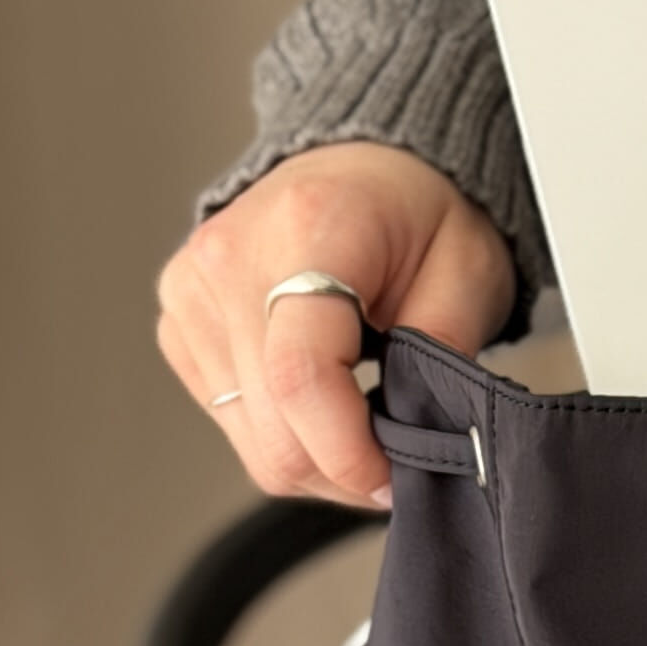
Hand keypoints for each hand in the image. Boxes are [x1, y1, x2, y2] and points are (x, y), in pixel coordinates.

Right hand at [156, 143, 517, 507]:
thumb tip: (422, 444)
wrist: (367, 167)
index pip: (299, 377)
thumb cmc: (420, 212)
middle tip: (396, 460)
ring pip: (250, 441)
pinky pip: (229, 420)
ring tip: (364, 419)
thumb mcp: (468, 271)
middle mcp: (228, 259)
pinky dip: (283, 433)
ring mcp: (191, 292)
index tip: (394, 478)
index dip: (349, 453)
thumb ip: (445, 355)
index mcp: (306, 232)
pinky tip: (321, 398)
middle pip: (270, 428)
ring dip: (315, 457)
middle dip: (342, 469)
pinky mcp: (178, 324)